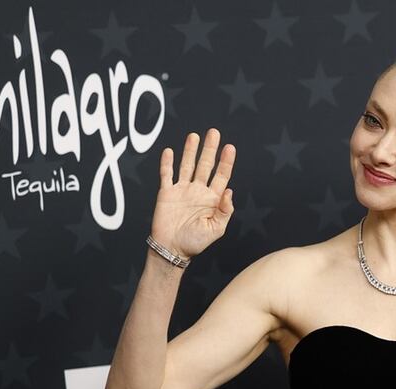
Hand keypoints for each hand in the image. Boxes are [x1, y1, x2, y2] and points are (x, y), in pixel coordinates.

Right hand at [151, 128, 236, 258]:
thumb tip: (229, 190)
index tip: (230, 147)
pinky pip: (166, 175)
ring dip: (190, 151)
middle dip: (209, 149)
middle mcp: (198, 191)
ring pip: (187, 166)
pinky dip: (167, 163)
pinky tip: (170, 151)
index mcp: (212, 199)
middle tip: (214, 132)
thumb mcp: (216, 229)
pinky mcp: (166, 193)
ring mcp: (182, 191)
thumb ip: (225, 210)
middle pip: (205, 165)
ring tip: (194, 136)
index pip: (221, 175)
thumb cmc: (195, 243)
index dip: (226, 162)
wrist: (171, 250)